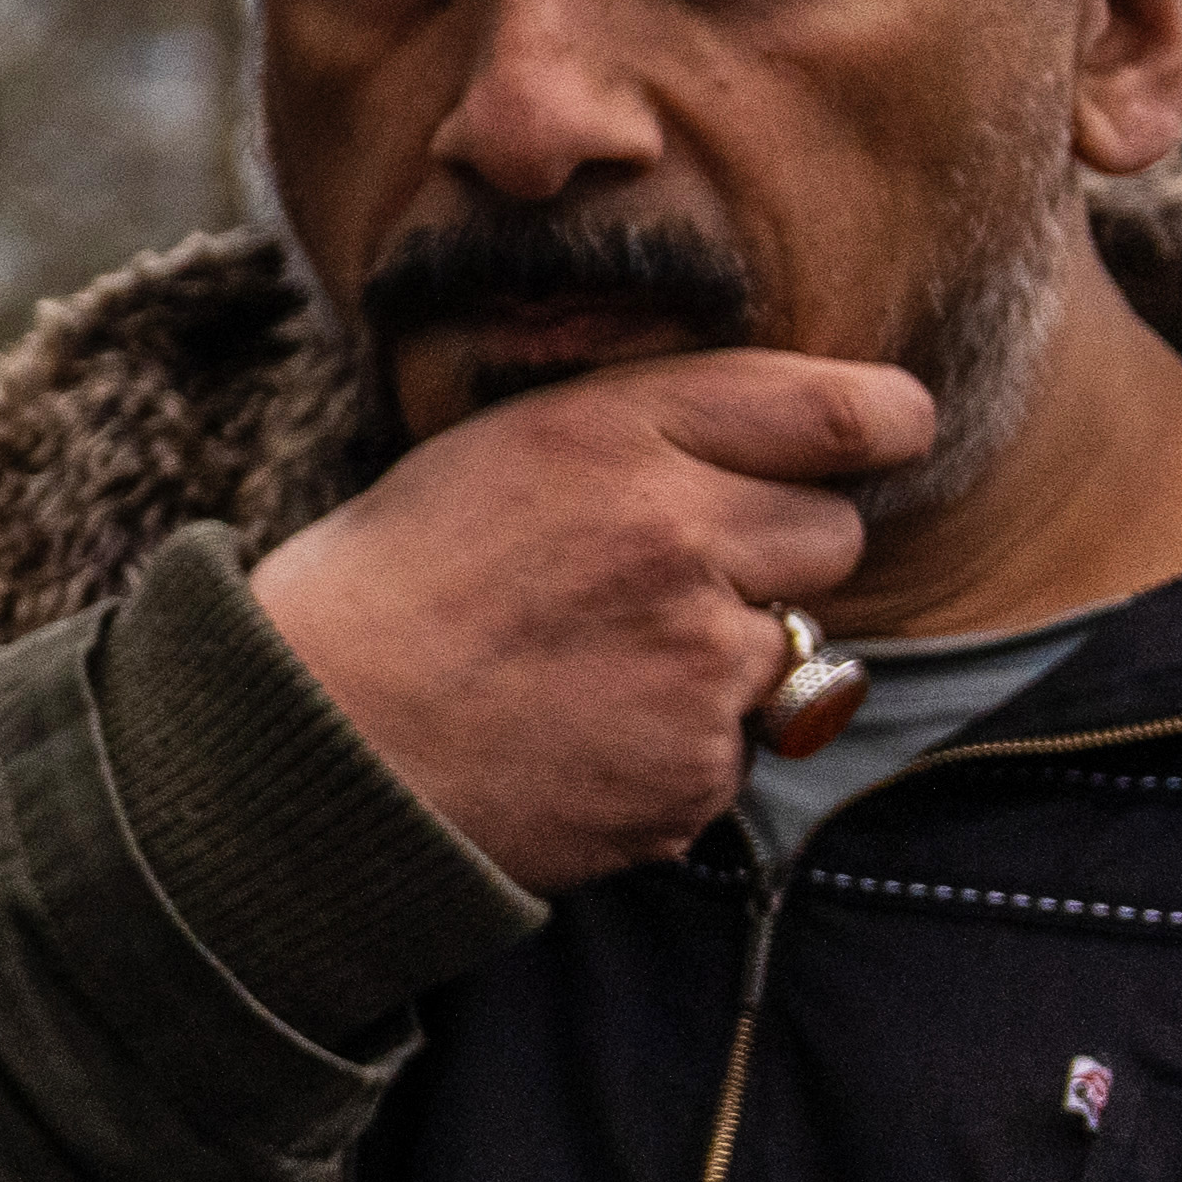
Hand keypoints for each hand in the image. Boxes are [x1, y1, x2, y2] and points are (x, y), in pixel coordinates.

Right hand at [246, 348, 936, 893]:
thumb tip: (777, 441)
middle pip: (832, 533)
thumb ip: (640, 436)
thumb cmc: (383, 587)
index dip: (875, 423)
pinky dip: (674, 749)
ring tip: (591, 670)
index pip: (842, 410)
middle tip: (656, 580)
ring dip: (720, 658)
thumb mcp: (495, 453)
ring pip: (790, 647)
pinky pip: (731, 747)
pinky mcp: (693, 771)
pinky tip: (577, 738)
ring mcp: (694, 664)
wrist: (304, 746)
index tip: (877, 435)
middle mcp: (675, 537)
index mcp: (616, 436)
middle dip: (770, 552)